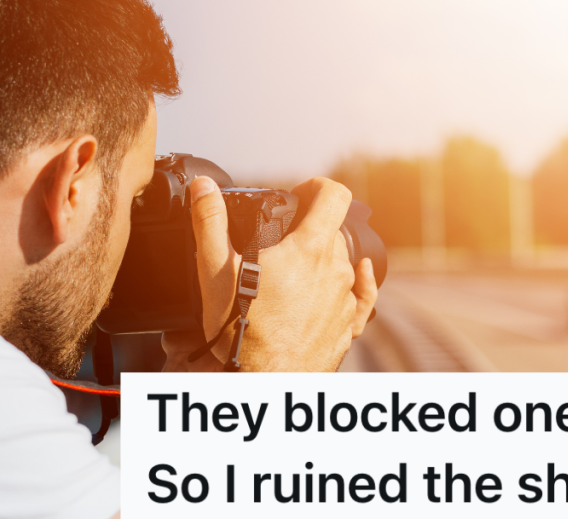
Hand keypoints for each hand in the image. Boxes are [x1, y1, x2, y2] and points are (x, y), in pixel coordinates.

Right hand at [161, 176, 376, 371]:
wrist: (267, 381)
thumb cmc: (242, 331)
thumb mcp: (217, 272)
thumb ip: (210, 223)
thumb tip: (204, 188)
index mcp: (310, 249)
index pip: (335, 196)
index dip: (316, 186)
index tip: (298, 194)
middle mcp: (337, 270)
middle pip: (333, 231)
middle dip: (310, 228)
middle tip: (282, 240)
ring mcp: (346, 299)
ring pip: (343, 264)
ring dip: (323, 260)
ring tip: (293, 273)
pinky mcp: (350, 326)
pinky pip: (363, 296)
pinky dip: (359, 282)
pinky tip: (361, 274)